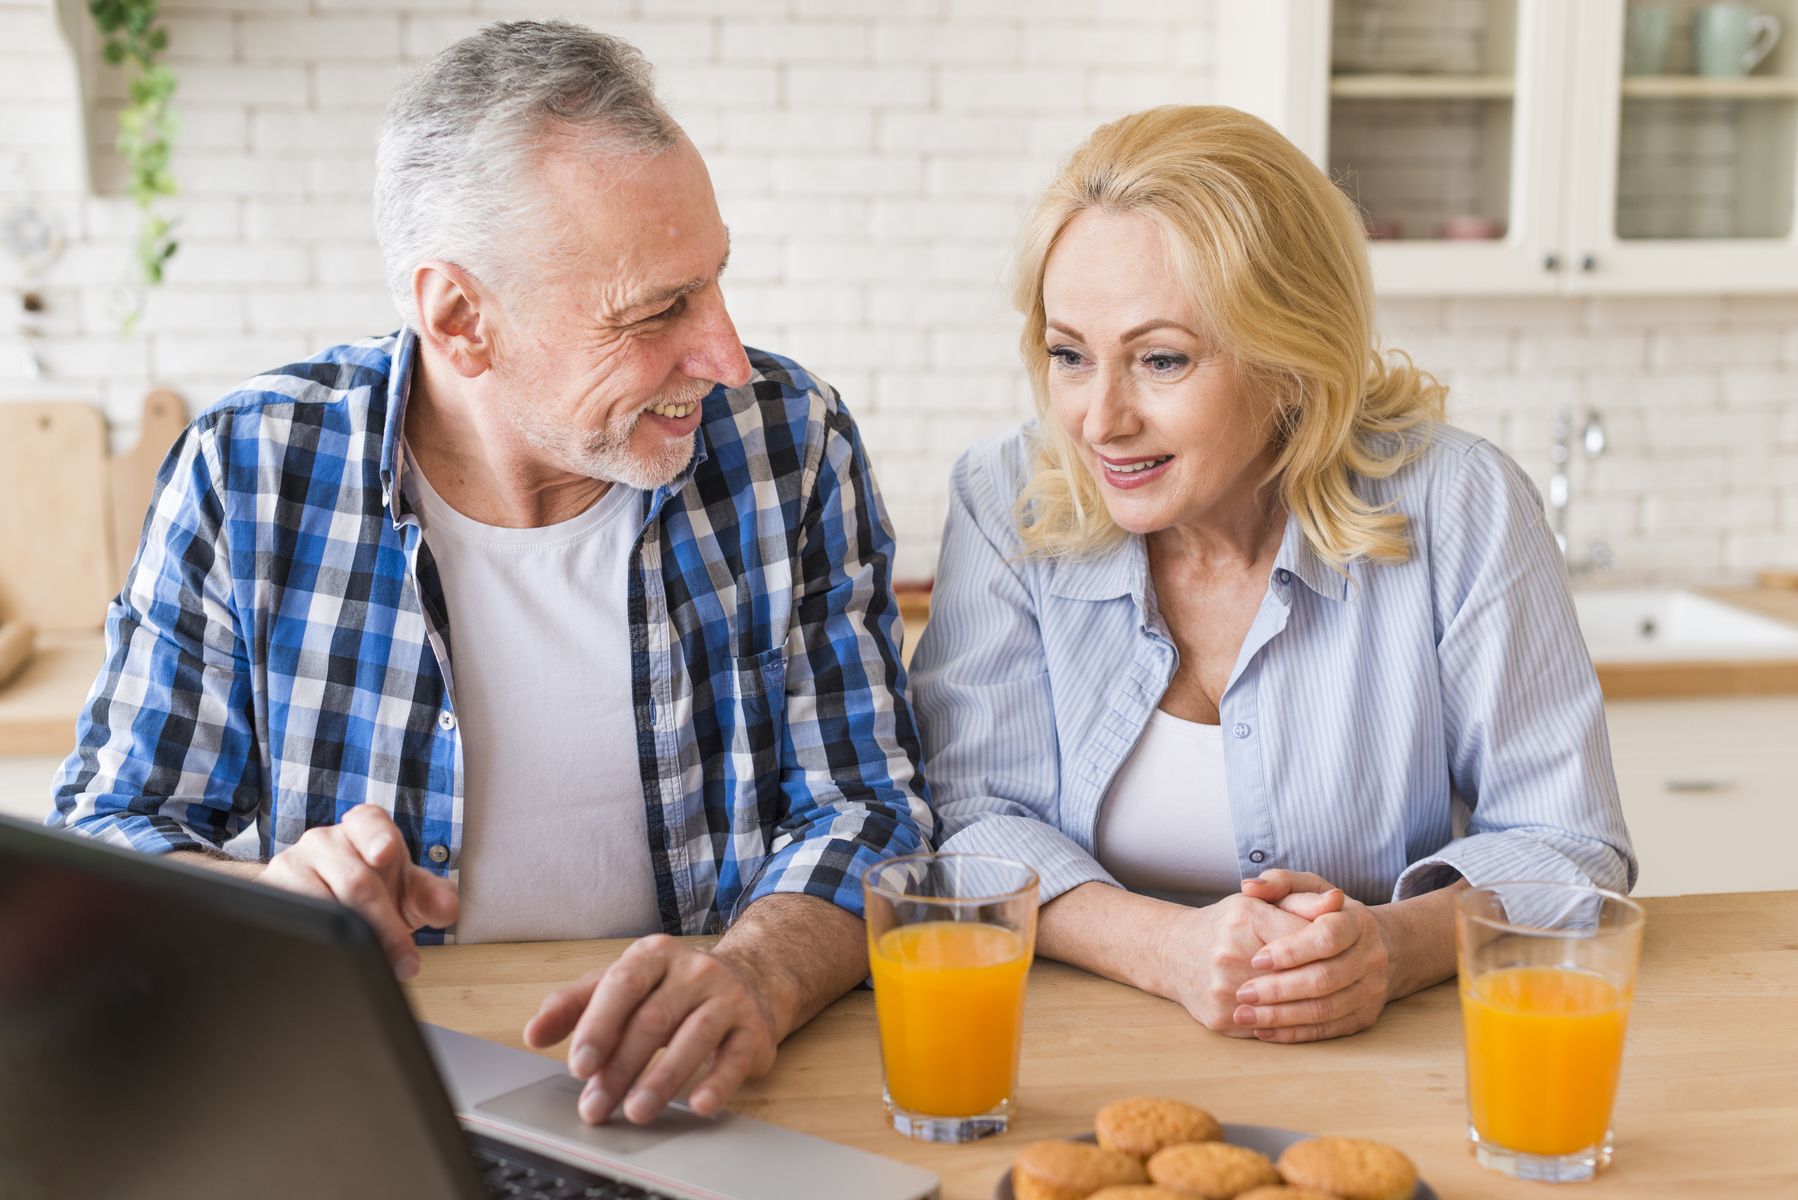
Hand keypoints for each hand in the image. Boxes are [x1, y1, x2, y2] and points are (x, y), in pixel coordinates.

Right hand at [258, 803, 458, 979]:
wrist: (331, 904)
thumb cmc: (379, 890)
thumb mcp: (410, 890)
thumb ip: (433, 895)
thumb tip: (447, 908)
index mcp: (363, 827)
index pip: (368, 822)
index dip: (377, 837)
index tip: (385, 855)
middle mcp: (324, 840)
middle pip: (354, 880)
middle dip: (385, 924)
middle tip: (405, 960)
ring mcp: (292, 865)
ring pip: (319, 903)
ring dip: (351, 938)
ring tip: (374, 963)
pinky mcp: (268, 894)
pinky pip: (290, 920)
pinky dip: (314, 942)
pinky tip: (330, 956)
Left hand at [523, 934, 778, 1125]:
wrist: (750, 978)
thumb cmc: (672, 988)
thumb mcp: (623, 984)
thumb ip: (576, 1005)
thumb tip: (534, 1033)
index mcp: (654, 955)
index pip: (623, 985)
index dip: (599, 1026)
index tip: (580, 1066)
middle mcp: (694, 970)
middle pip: (654, 1020)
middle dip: (621, 1068)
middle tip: (596, 1106)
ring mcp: (727, 997)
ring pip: (695, 1037)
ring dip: (662, 1080)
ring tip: (636, 1112)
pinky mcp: (753, 1028)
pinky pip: (734, 1057)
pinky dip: (717, 1082)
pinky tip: (698, 1105)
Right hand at [1157, 888, 1344, 1035]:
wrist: (1172, 953)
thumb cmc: (1225, 925)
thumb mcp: (1260, 903)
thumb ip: (1301, 901)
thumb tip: (1337, 900)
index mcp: (1245, 917)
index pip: (1307, 936)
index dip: (1329, 947)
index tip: (1341, 952)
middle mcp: (1230, 953)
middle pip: (1299, 976)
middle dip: (1324, 979)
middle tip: (1342, 980)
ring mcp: (1223, 990)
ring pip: (1287, 1009)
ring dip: (1311, 1007)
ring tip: (1328, 1002)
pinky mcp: (1220, 1019)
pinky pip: (1268, 1029)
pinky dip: (1288, 1027)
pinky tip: (1301, 1019)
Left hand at [1231, 870, 1390, 1041]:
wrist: (1373, 946)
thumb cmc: (1326, 914)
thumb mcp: (1307, 889)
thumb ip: (1279, 882)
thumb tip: (1249, 887)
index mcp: (1357, 922)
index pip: (1326, 937)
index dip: (1291, 950)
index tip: (1256, 959)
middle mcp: (1371, 957)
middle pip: (1325, 978)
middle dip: (1280, 988)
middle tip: (1241, 993)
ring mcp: (1371, 990)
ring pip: (1326, 1010)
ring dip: (1282, 1016)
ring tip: (1244, 1015)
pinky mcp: (1365, 1017)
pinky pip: (1328, 1030)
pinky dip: (1294, 1034)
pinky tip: (1264, 1031)